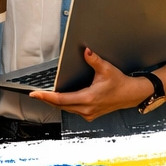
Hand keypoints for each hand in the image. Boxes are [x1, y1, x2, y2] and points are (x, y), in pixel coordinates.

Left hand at [30, 48, 152, 120]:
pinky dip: (64, 105)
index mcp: (89, 98)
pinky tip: (59, 100)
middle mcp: (87, 108)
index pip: (62, 99)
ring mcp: (89, 113)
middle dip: (47, 99)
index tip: (35, 94)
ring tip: (43, 96)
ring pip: (66, 109)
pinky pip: (73, 110)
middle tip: (34, 94)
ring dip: (54, 103)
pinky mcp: (90, 114)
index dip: (46, 96)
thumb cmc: (119, 83)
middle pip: (60, 106)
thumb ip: (94, 60)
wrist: (130, 94)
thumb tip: (86, 51)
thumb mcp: (106, 69)